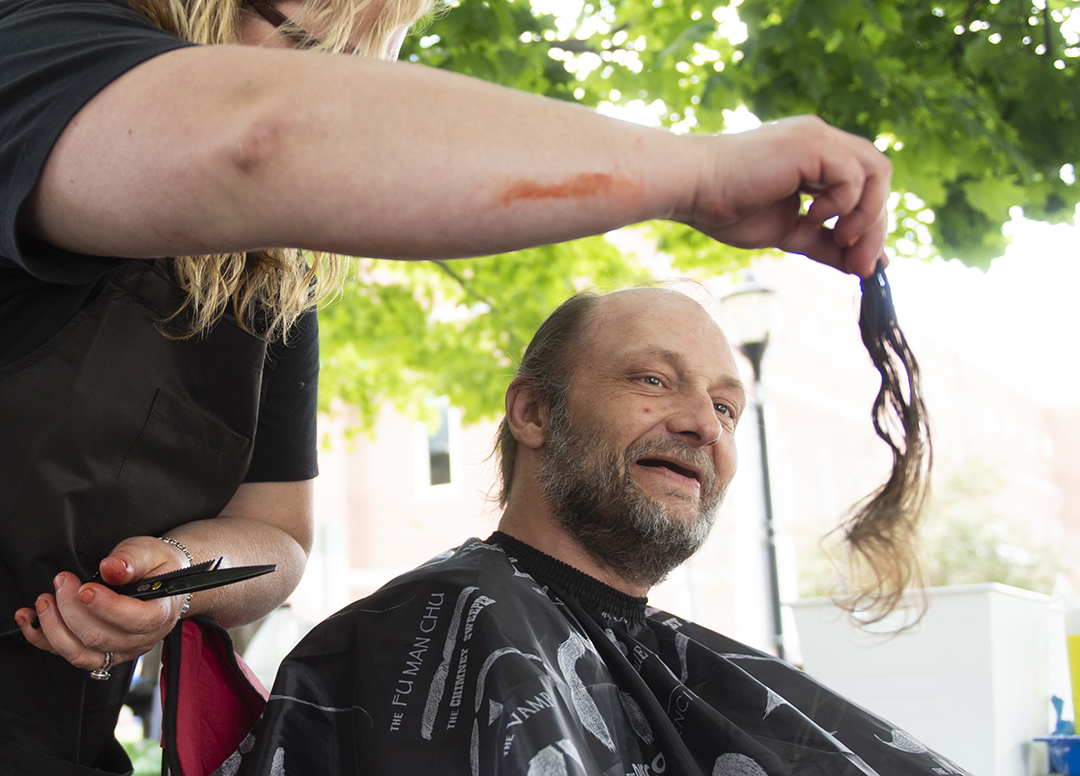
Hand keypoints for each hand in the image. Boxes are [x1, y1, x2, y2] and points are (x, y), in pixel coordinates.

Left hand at [13, 536, 190, 671]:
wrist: (161, 580)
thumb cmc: (157, 566)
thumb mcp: (150, 552)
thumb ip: (132, 559)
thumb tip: (111, 568)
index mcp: (160, 613)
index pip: (134, 620)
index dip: (106, 607)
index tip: (84, 589)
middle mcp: (142, 639)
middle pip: (100, 637)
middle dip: (71, 609)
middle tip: (62, 582)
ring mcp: (120, 650)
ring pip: (80, 653)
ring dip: (54, 628)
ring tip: (45, 601)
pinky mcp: (101, 655)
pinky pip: (69, 656)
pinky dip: (44, 640)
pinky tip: (31, 621)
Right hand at [682, 115, 891, 276]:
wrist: (693, 188)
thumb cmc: (726, 207)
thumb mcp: (787, 232)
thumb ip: (822, 243)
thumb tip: (857, 266)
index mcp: (815, 157)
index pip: (864, 185)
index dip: (871, 224)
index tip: (863, 264)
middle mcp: (822, 140)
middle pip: (879, 177)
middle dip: (876, 226)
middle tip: (862, 266)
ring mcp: (818, 138)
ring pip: (876, 172)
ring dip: (867, 215)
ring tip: (841, 240)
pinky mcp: (812, 144)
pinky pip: (853, 175)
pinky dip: (843, 204)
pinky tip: (813, 217)